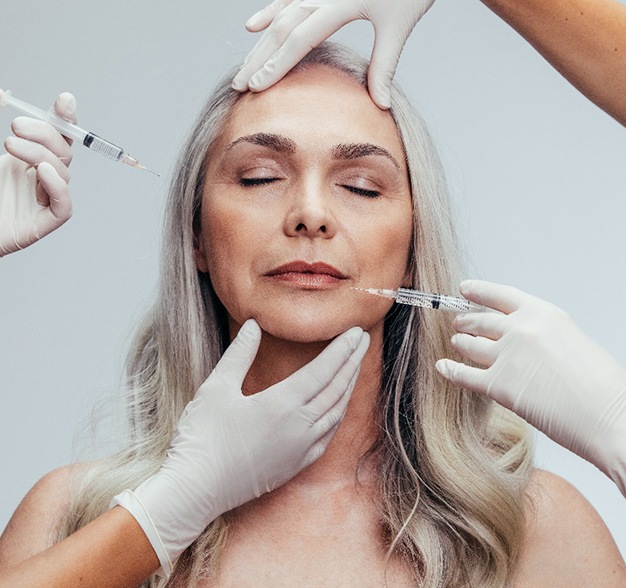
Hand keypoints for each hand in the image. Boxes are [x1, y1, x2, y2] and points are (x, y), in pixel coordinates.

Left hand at [0, 91, 75, 256]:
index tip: (65, 101)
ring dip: (41, 154)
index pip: (56, 138)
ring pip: (62, 173)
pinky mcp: (41, 223)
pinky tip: (41, 171)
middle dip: (46, 134)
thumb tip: (3, 94)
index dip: (64, 120)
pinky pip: (63, 204)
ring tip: (10, 146)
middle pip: (62, 152)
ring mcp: (39, 201)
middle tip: (15, 126)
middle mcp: (35, 179)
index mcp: (22, 161)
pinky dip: (58, 186)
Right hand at [113, 319, 369, 575]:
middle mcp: (299, 427)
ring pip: (336, 412)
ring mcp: (301, 449)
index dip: (342, 349)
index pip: (324, 370)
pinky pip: (328, 435)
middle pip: (336, 388)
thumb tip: (253, 325)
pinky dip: (337, 414)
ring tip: (353, 367)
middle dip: (352, 362)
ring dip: (348, 386)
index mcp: (282, 404)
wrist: (194, 491)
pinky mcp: (296, 465)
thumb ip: (239, 354)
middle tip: (363, 341)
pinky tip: (337, 406)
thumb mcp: (216, 388)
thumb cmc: (201, 438)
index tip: (356, 332)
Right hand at [232, 0, 434, 108]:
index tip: (257, 87)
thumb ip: (385, 65)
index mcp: (339, 4)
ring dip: (259, 43)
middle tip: (239, 86)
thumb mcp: (400, 25)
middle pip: (281, 29)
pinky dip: (269, 12)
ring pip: (280, 15)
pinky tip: (254, 26)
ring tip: (243, 67)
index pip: (298, 40)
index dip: (275, 65)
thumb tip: (380, 105)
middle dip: (258, 60)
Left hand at [436, 279, 625, 495]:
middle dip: (466, 322)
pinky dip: (450, 371)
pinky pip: (464, 375)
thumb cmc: (601, 387)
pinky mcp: (498, 385)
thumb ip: (543, 336)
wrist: (612, 418)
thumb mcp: (573, 342)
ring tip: (456, 343)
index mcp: (544, 314)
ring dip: (460, 343)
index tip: (465, 289)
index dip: (479, 291)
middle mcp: (520, 330)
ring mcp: (507, 356)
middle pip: (480, 321)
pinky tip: (443, 368)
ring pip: (470, 345)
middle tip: (459, 323)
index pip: (501, 295)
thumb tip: (523, 343)